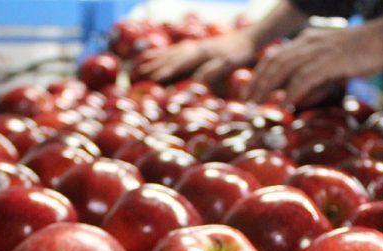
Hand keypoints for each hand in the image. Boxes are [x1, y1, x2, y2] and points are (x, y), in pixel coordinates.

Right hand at [134, 31, 257, 83]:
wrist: (247, 38)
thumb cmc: (240, 53)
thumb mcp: (230, 63)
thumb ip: (214, 71)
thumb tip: (198, 81)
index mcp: (200, 53)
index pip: (179, 63)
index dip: (165, 71)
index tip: (152, 80)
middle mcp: (192, 48)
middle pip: (168, 57)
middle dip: (151, 67)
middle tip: (134, 78)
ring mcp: (192, 46)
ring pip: (167, 53)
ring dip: (152, 60)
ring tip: (136, 67)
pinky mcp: (194, 46)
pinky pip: (172, 50)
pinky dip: (160, 53)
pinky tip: (152, 57)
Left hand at [245, 24, 382, 106]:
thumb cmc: (365, 53)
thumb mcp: (333, 65)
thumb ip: (314, 80)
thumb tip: (298, 100)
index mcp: (307, 40)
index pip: (275, 57)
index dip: (258, 76)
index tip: (248, 94)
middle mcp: (308, 42)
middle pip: (273, 62)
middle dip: (256, 83)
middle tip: (246, 103)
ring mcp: (319, 50)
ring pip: (283, 68)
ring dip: (268, 88)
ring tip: (259, 106)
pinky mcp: (331, 60)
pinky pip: (305, 77)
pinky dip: (293, 92)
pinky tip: (286, 105)